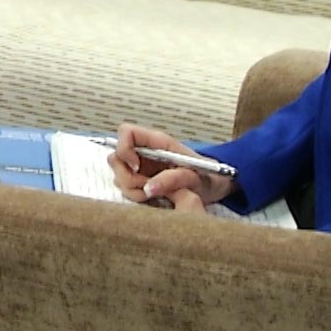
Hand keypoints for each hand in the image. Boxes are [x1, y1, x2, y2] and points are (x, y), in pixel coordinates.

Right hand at [109, 123, 233, 213]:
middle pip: (116, 157)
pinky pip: (126, 188)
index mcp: (157, 142)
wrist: (214, 187)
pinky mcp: (140, 181)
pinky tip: (153, 198)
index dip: (124, 148)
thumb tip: (148, 187)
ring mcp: (140, 167)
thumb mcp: (195, 177)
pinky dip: (136, 196)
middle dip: (127, 176)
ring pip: (118, 176)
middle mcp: (144, 152)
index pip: (126, 132)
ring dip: (132, 189)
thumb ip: (172, 179)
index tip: (137, 167)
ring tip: (155, 194)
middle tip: (147, 186)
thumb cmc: (208, 176)